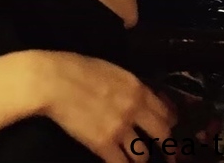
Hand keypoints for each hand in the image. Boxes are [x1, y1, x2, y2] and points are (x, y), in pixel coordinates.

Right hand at [38, 51, 176, 162]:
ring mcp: (120, 128)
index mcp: (136, 87)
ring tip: (133, 156)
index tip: (167, 127)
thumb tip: (140, 97)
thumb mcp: (111, 70)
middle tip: (166, 154)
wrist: (54, 80)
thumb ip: (129, 86)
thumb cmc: (78, 68)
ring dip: (139, 157)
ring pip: (143, 155)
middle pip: (163, 135)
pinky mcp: (103, 144)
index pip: (166, 111)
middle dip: (166, 146)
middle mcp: (134, 109)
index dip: (169, 122)